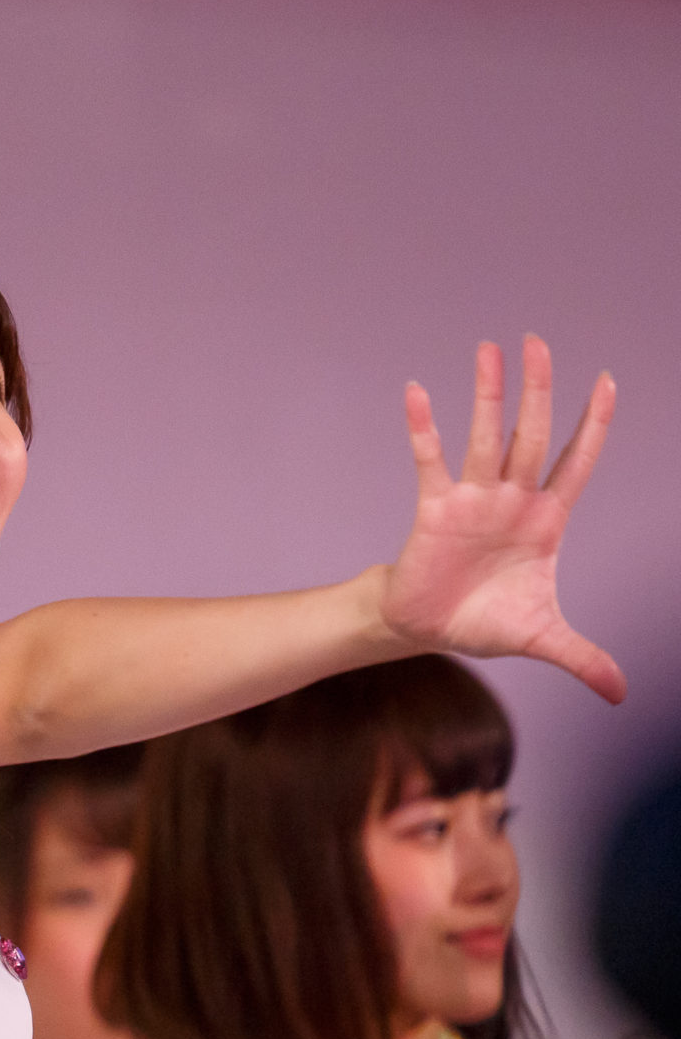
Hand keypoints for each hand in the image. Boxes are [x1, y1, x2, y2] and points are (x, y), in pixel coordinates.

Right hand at [380, 336, 622, 702]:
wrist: (429, 630)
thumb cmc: (487, 622)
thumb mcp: (542, 639)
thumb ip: (583, 658)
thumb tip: (622, 694)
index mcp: (546, 521)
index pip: (578, 463)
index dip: (594, 425)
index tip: (607, 381)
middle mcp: (512, 500)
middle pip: (532, 437)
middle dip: (539, 392)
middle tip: (539, 344)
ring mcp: (473, 499)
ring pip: (485, 438)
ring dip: (488, 396)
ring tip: (492, 349)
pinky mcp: (434, 509)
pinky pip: (429, 460)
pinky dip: (422, 427)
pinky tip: (416, 391)